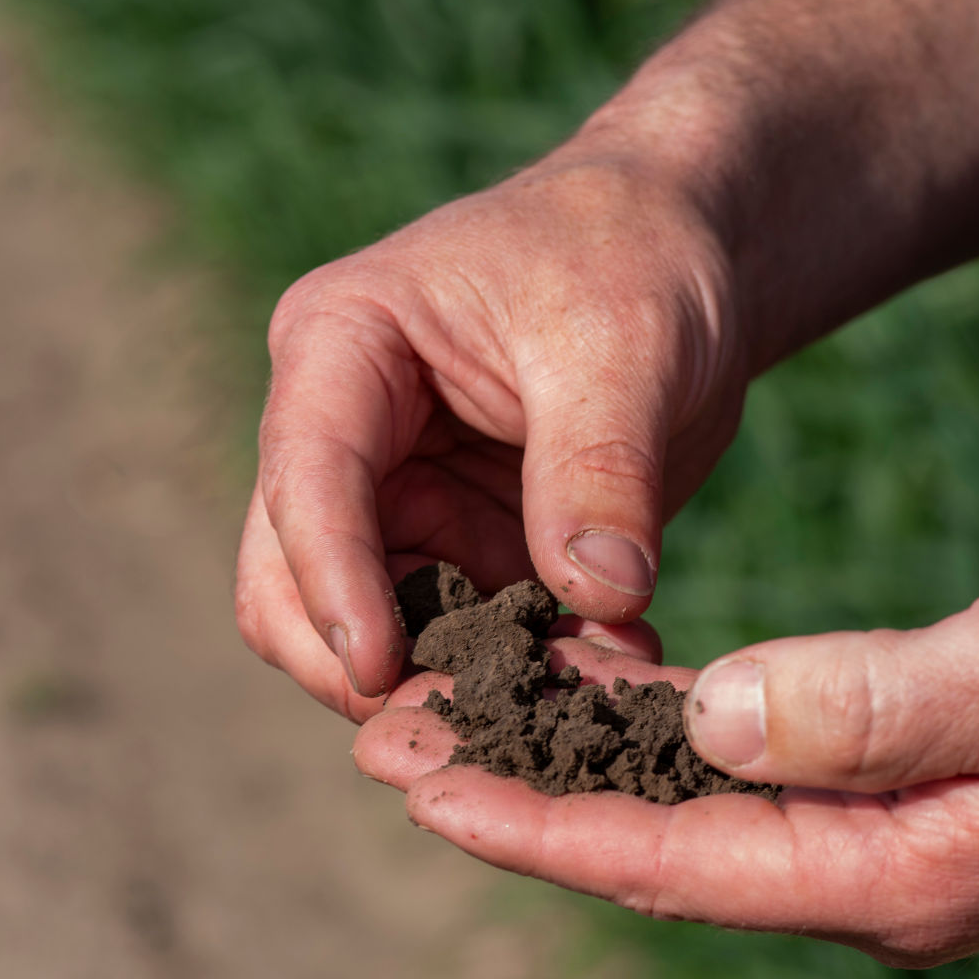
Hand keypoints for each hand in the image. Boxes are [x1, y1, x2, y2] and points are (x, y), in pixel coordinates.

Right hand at [235, 156, 747, 719]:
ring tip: (569, 702)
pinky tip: (609, 672)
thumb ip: (600, 468)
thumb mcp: (626, 342)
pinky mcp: (460, 550)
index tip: (380, 669)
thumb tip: (597, 599)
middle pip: (290, 584)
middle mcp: (343, 435)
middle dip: (369, 664)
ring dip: (453, 684)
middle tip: (473, 726)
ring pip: (372, 634)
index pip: (305, 480)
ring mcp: (397, 502)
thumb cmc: (634, 253)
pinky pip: (461, 642)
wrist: (687, 251)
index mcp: (342, 347)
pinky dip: (517, 676)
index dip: (331, 581)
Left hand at [355, 516, 978, 964]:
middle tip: (393, 744)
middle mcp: (872, 873)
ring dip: (575, 766)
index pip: (668, 856)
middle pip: (654, 846)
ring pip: (688, 812)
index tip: (418, 778)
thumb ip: (871, 704)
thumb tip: (708, 717)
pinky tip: (603, 694)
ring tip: (459, 719)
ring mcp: (884, 837)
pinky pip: (745, 774)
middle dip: (519, 798)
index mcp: (894, 869)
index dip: (532, 819)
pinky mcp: (897, 786)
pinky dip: (659, 738)